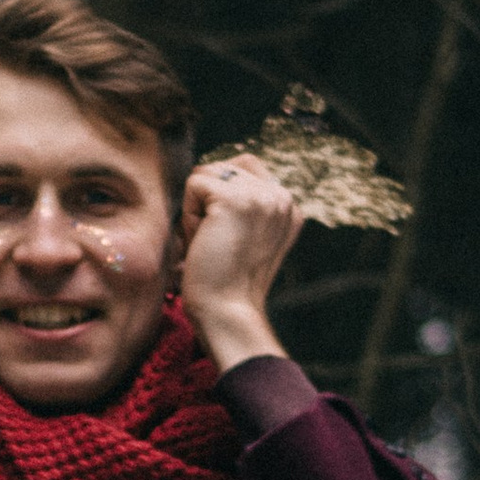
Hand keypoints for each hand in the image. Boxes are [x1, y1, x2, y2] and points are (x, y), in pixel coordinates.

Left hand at [174, 158, 303, 369]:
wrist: (227, 312)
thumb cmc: (225, 284)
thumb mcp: (245, 237)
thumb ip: (243, 205)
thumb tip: (207, 171)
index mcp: (290, 207)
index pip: (246, 167)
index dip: (221, 197)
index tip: (228, 238)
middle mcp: (283, 197)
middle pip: (224, 168)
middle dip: (209, 203)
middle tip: (218, 244)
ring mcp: (262, 196)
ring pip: (208, 175)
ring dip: (198, 209)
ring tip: (211, 243)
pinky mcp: (235, 199)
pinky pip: (194, 184)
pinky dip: (189, 215)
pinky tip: (203, 242)